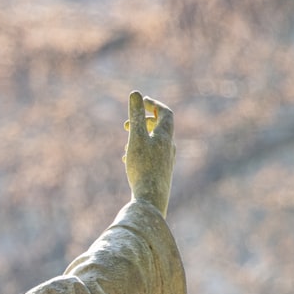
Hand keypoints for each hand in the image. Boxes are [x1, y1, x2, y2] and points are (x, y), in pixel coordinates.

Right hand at [124, 91, 174, 216]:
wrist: (151, 200)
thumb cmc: (143, 167)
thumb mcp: (136, 138)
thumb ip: (136, 115)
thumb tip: (135, 93)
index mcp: (165, 136)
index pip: (165, 113)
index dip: (154, 104)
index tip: (140, 102)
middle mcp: (169, 147)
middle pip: (160, 127)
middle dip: (143, 122)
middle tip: (125, 125)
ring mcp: (166, 160)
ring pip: (154, 142)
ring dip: (139, 138)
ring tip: (125, 144)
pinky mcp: (160, 173)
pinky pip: (151, 156)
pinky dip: (139, 151)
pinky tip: (127, 160)